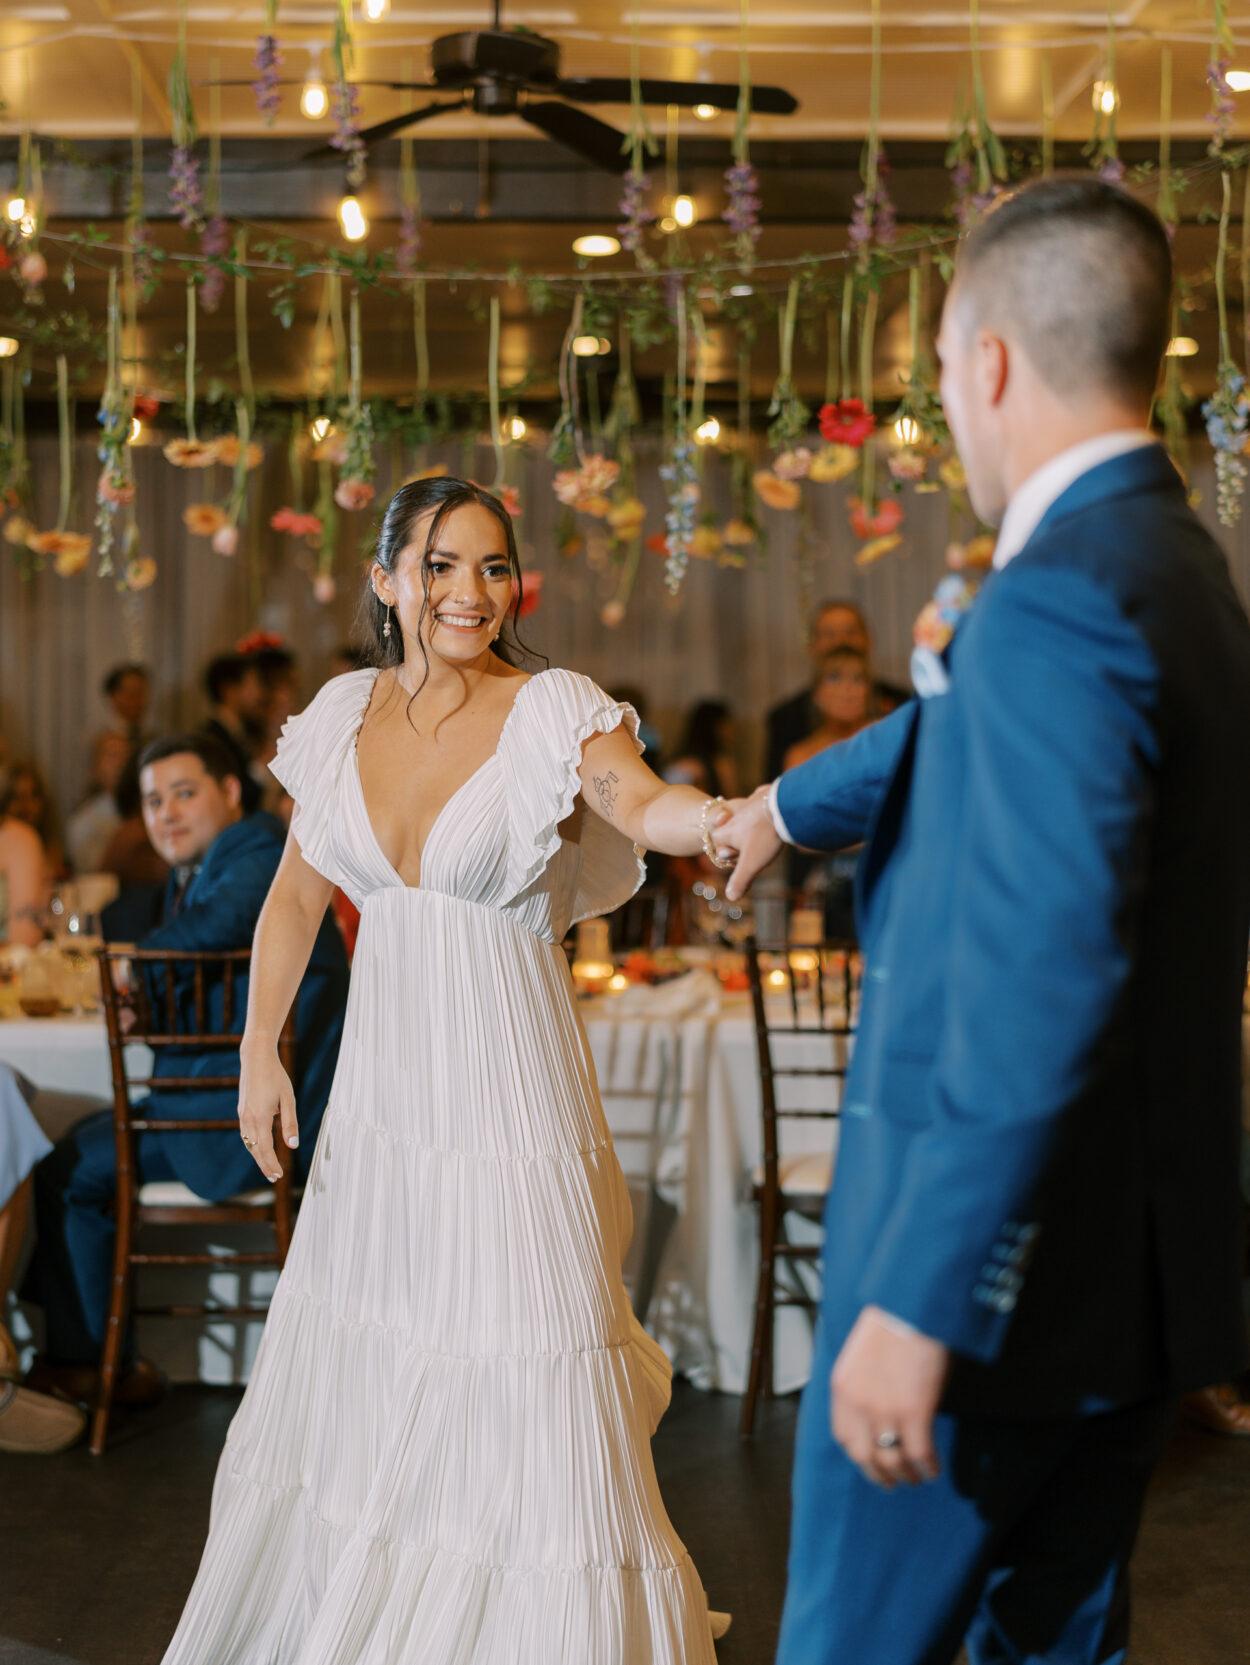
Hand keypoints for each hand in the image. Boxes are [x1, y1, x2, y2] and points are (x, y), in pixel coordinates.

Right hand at [237, 1045, 297, 1184]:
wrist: (255, 1058)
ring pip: (248, 1142)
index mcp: (260, 1117)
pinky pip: (246, 1133)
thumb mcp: (288, 1099)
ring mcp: (242, 1115)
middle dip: (264, 1164)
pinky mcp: (242, 1111)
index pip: (265, 1148)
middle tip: (274, 1177)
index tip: (279, 1175)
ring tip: (268, 1166)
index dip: (271, 1163)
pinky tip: (260, 1147)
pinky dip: (253, 1144)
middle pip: (255, 1149)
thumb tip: (293, 1145)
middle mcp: (248, 1119)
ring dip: (258, 1156)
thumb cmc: (275, 1076)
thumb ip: (290, 1122)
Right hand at [718, 787, 781, 901]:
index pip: (717, 844)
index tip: (741, 858)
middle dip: (740, 843)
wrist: (782, 805)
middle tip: (757, 848)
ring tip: (768, 836)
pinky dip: (764, 812)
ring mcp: (749, 805)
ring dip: (753, 829)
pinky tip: (775, 816)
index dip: (727, 854)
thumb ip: (740, 880)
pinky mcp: (762, 796)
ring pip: (745, 820)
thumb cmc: (765, 835)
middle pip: (731, 833)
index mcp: (728, 831)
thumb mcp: (752, 863)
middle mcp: (735, 817)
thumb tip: (731, 898)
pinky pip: (759, 804)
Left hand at [830, 1306, 948, 1488]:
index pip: (843, 1436)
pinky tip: (934, 1468)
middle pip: (864, 1456)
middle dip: (880, 1474)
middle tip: (894, 1481)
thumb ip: (866, 1387)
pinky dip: (927, 1466)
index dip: (858, 1454)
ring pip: (892, 1460)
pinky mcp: (913, 1412)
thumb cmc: (893, 1324)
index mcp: (842, 1388)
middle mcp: (858, 1404)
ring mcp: (884, 1410)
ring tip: (917, 1477)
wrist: (910, 1306)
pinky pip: (919, 1453)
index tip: (871, 1461)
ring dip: (906, 1474)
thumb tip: (883, 1413)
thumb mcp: (864, 1356)